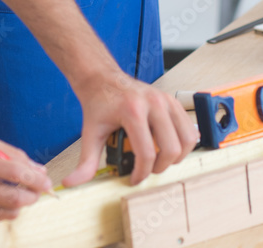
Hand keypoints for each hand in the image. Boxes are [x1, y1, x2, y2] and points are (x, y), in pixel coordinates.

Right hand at [0, 136, 51, 225]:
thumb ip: (7, 153)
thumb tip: (36, 168)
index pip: (10, 168)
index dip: (33, 175)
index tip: (45, 178)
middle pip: (12, 194)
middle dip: (33, 194)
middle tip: (41, 191)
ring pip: (7, 210)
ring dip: (22, 204)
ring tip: (25, 197)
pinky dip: (7, 212)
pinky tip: (7, 204)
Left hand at [63, 69, 196, 186]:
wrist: (102, 78)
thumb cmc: (98, 103)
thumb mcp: (90, 132)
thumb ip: (86, 161)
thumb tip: (72, 183)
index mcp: (132, 110)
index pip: (146, 152)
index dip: (141, 173)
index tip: (133, 179)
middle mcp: (153, 102)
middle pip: (170, 148)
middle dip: (160, 167)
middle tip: (147, 170)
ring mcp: (165, 99)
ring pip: (187, 139)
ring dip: (176, 156)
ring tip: (159, 159)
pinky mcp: (172, 100)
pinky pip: (190, 128)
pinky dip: (184, 143)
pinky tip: (167, 146)